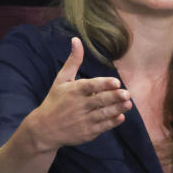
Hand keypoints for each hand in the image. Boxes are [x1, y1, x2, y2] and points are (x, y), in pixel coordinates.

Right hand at [26, 37, 131, 151]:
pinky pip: (102, 127)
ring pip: (103, 114)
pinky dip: (112, 122)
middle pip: (99, 101)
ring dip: (117, 109)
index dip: (104, 84)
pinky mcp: (87, 133)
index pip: (90, 86)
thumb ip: (73, 61)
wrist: (44, 130)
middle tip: (126, 93)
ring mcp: (83, 120)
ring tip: (128, 103)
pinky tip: (121, 116)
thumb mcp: (61, 80)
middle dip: (114, 97)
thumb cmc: (54, 101)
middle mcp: (79, 106)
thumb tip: (76, 39)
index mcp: (73, 91)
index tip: (116, 82)